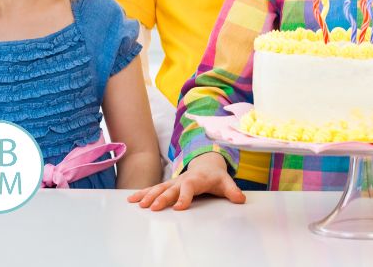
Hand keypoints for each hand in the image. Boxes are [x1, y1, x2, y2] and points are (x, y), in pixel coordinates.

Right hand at [127, 152, 244, 210]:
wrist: (208, 164)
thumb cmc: (216, 176)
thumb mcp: (226, 182)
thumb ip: (232, 190)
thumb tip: (241, 199)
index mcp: (196, 179)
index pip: (190, 188)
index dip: (185, 197)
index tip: (180, 208)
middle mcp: (183, 179)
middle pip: (171, 188)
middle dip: (162, 197)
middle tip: (153, 207)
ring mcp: (174, 182)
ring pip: (159, 188)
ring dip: (149, 195)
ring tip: (138, 204)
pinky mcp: (168, 185)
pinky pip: (154, 189)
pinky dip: (142, 193)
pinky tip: (131, 200)